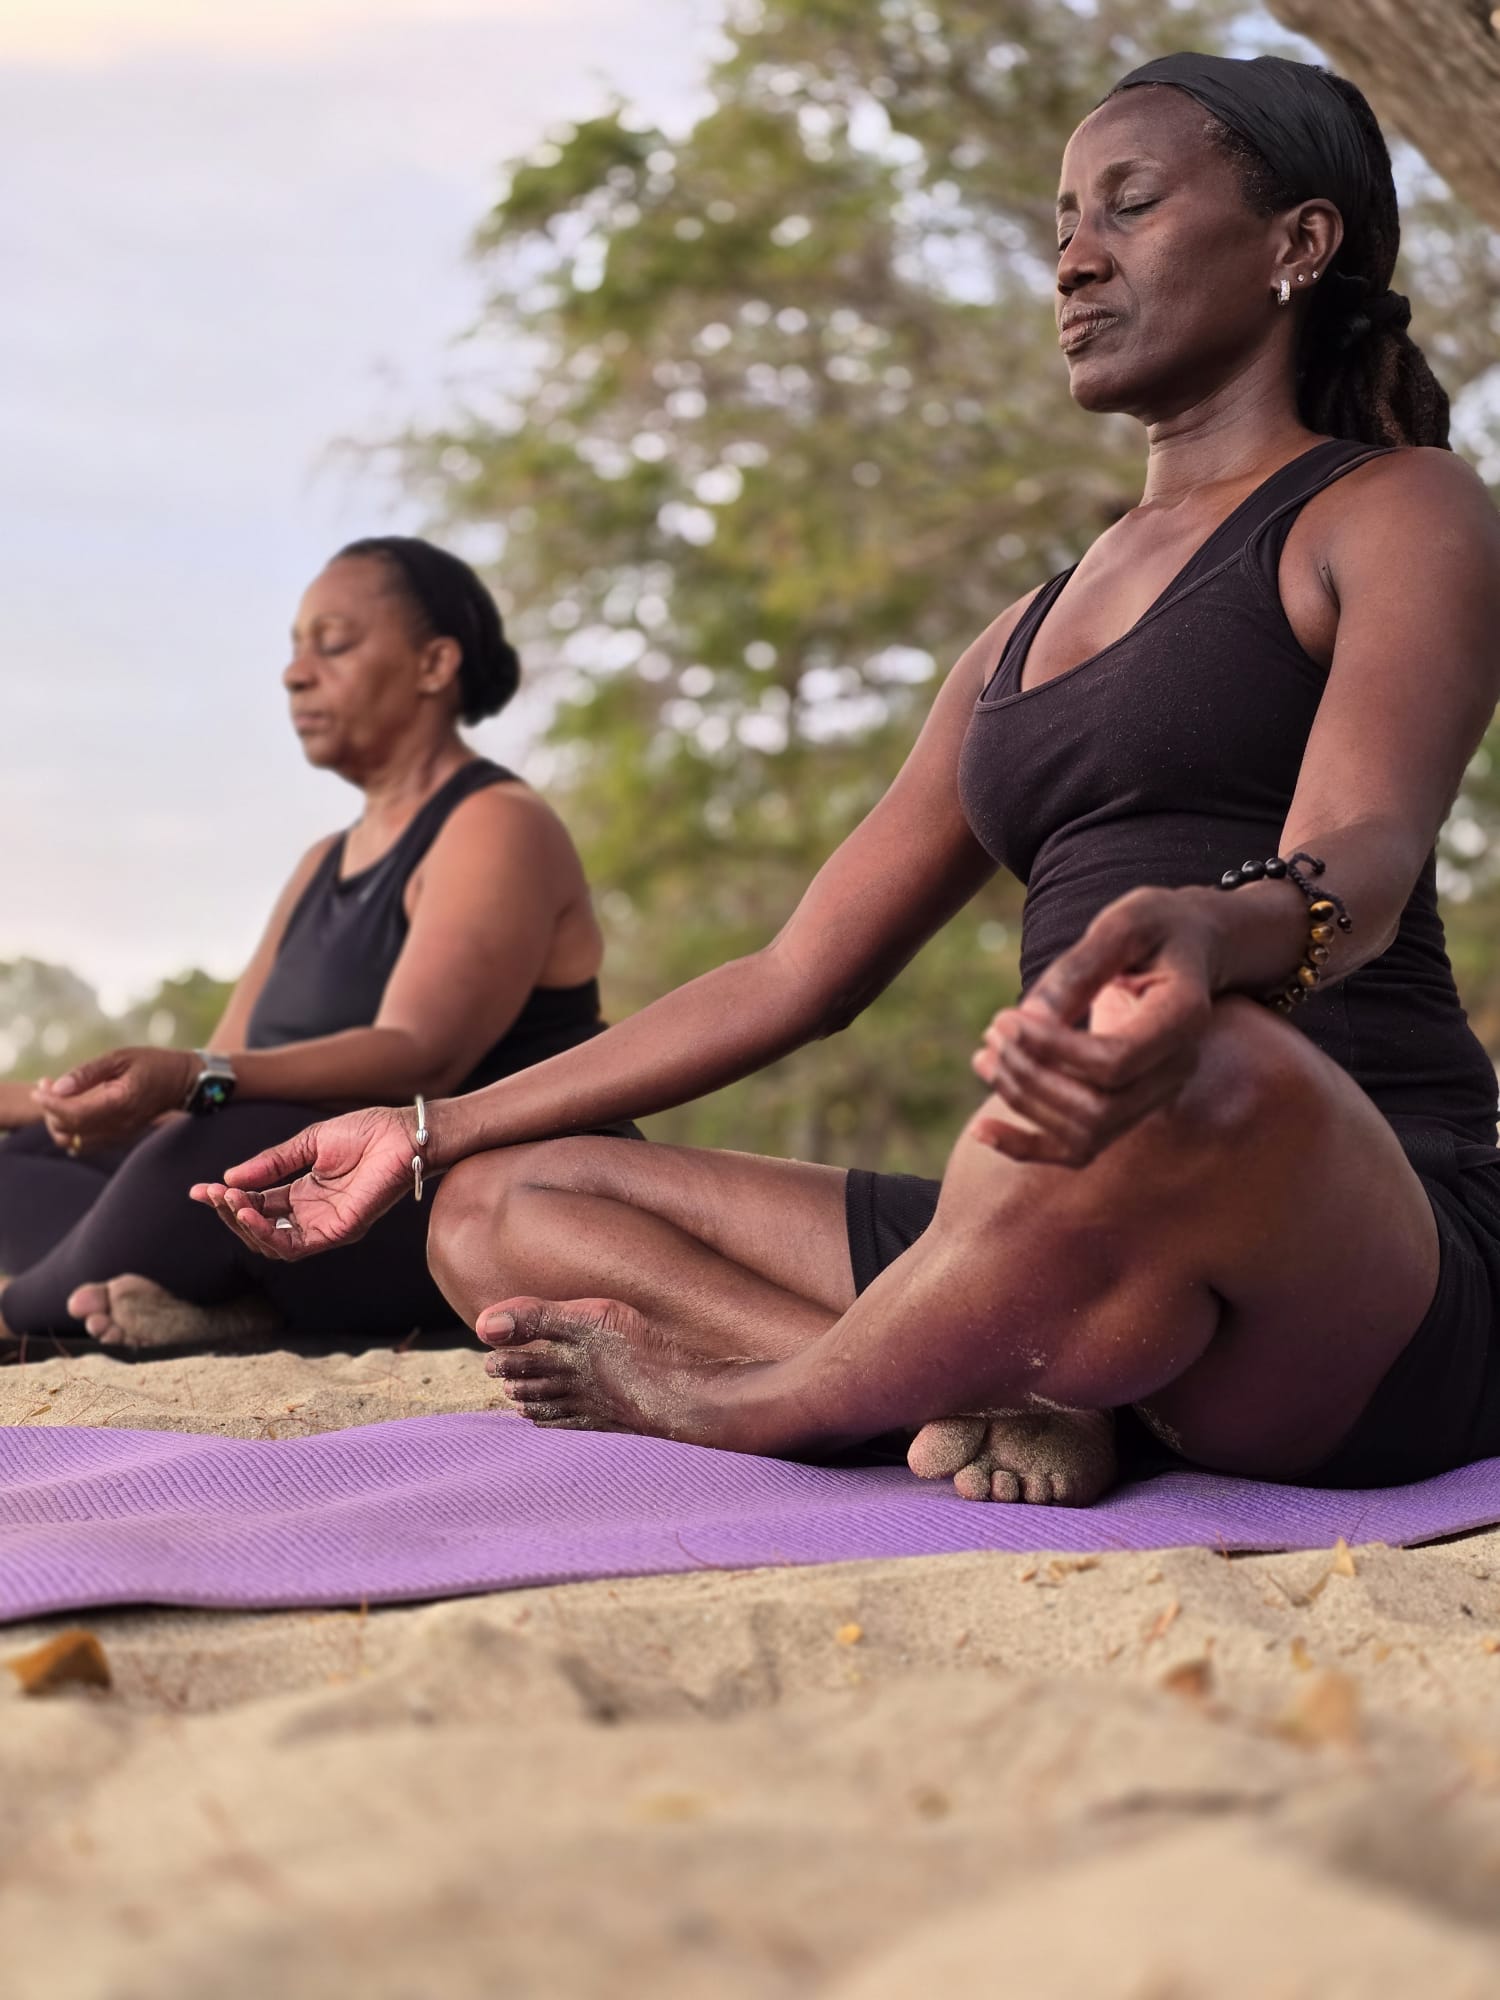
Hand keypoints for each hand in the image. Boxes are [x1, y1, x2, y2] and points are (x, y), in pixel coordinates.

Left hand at [35, 1047, 195, 1151]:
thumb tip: (58, 1087)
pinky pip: (85, 1144)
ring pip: (74, 1141)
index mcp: (121, 1102)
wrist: (183, 1082)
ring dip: (57, 1122)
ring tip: (55, 1097)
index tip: (40, 1087)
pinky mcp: (119, 1138)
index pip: (74, 1114)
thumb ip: (88, 1073)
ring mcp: (120, 1135)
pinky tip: (69, 1108)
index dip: (50, 1104)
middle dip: (50, 1110)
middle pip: (69, 1130)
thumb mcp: (121, 1057)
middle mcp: (120, 1125)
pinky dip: (70, 1129)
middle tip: (46, 1085)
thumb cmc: (154, 1064)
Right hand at [189, 1105, 418, 1259]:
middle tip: (213, 1193)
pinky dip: (267, 1232)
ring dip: (244, 1225)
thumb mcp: (308, 1143)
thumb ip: (271, 1163)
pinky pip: (296, 1245)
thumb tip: (229, 1178)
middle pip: (260, 1228)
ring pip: (273, 1243)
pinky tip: (248, 1213)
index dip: (228, 1200)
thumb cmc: (367, 1133)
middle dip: (230, 1213)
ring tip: (228, 1202)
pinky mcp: (340, 1232)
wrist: (403, 1133)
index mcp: (304, 1194)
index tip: (199, 1190)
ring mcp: (326, 1225)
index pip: (257, 1205)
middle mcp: (312, 1214)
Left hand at [971, 887, 1217, 1167]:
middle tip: (994, 1030)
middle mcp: (1177, 1070)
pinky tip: (980, 1131)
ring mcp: (1155, 1097)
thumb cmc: (1155, 928)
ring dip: (1023, 1102)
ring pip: (1084, 1135)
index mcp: (1183, 1019)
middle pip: (1097, 1109)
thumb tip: (1030, 1019)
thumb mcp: (1123, 924)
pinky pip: (1078, 1151)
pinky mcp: (1128, 1107)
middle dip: (1031, 1076)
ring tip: (985, 1055)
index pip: (1115, 1062)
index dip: (1051, 1048)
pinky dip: (1026, 1148)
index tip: (1007, 1017)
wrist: (1186, 949)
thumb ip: (1079, 969)